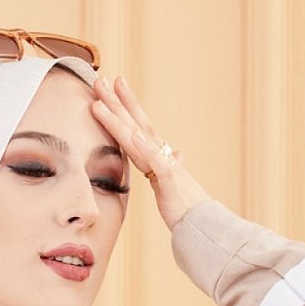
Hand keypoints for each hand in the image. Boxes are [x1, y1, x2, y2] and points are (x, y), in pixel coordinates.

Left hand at [90, 74, 211, 229]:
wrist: (203, 225)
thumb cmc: (186, 207)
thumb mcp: (172, 185)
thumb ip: (167, 169)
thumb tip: (176, 155)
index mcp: (158, 156)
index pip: (137, 126)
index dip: (124, 106)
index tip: (111, 85)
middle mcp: (161, 155)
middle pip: (135, 124)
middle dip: (117, 102)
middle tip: (101, 79)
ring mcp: (165, 166)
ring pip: (139, 138)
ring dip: (119, 119)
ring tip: (102, 102)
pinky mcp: (170, 182)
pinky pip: (157, 163)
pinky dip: (145, 148)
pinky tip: (133, 135)